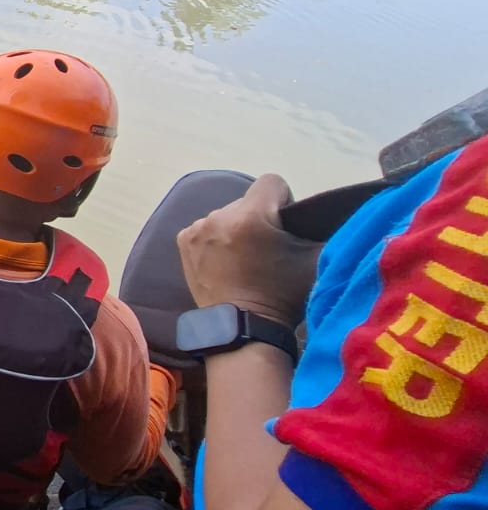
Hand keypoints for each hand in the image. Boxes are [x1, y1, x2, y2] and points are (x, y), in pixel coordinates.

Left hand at [177, 174, 322, 327]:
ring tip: (245, 258)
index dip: (285, 201)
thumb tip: (327, 213)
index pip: (272, 183)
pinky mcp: (183, 242)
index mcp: (250, 216)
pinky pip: (206, 228)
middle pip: (248, 201)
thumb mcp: (315, 260)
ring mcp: (197, 229)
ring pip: (226, 215)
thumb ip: (322, 229)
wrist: (242, 327)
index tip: (286, 227)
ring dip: (237, 229)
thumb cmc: (282, 295)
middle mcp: (218, 216)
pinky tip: (225, 262)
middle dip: (260, 218)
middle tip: (267, 249)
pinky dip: (216, 240)